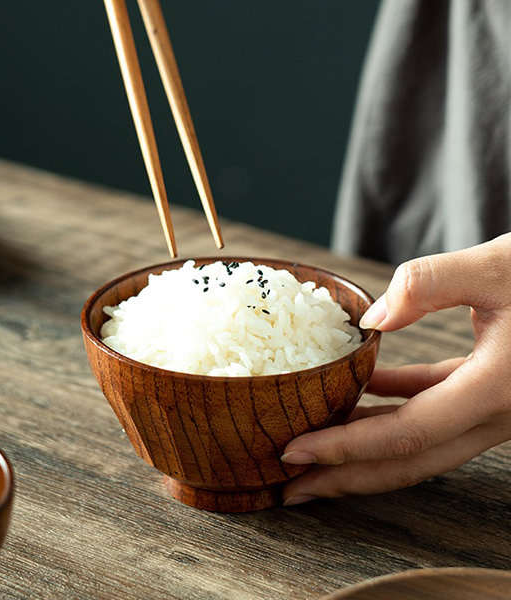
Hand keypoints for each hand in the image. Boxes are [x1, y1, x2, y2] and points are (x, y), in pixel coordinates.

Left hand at [282, 233, 510, 504]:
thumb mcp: (498, 265)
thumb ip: (430, 284)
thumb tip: (370, 320)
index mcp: (497, 390)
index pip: (406, 434)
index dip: (345, 448)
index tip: (295, 452)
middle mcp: (496, 411)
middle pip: (408, 460)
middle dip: (346, 477)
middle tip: (292, 486)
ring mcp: (493, 405)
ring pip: (419, 442)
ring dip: (365, 448)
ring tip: (317, 452)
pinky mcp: (489, 388)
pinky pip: (431, 406)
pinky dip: (392, 403)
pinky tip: (362, 389)